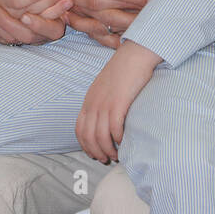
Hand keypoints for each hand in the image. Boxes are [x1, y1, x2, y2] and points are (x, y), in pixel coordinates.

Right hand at [0, 0, 72, 44]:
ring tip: (68, 0)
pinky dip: (54, 23)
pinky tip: (66, 12)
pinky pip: (41, 32)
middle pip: (30, 15)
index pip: (17, 2)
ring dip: (55, 13)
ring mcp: (15, 30)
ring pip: (37, 26)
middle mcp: (9, 19)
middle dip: (48, 3)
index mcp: (0, 1)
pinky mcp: (24, 37)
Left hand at [76, 40, 159, 163]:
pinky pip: (114, 128)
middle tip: (106, 158)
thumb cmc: (123, 70)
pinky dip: (118, 139)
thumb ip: (101, 102)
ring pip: (100, 136)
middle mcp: (94, 104)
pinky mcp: (119, 103)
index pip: (80, 130)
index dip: (86, 146)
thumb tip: (104, 119)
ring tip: (116, 154)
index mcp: (89, 101)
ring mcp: (105, 104)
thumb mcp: (104, 87)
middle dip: (96, 152)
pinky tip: (124, 141)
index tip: (94, 153)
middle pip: (89, 137)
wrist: (134, 54)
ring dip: (108, 149)